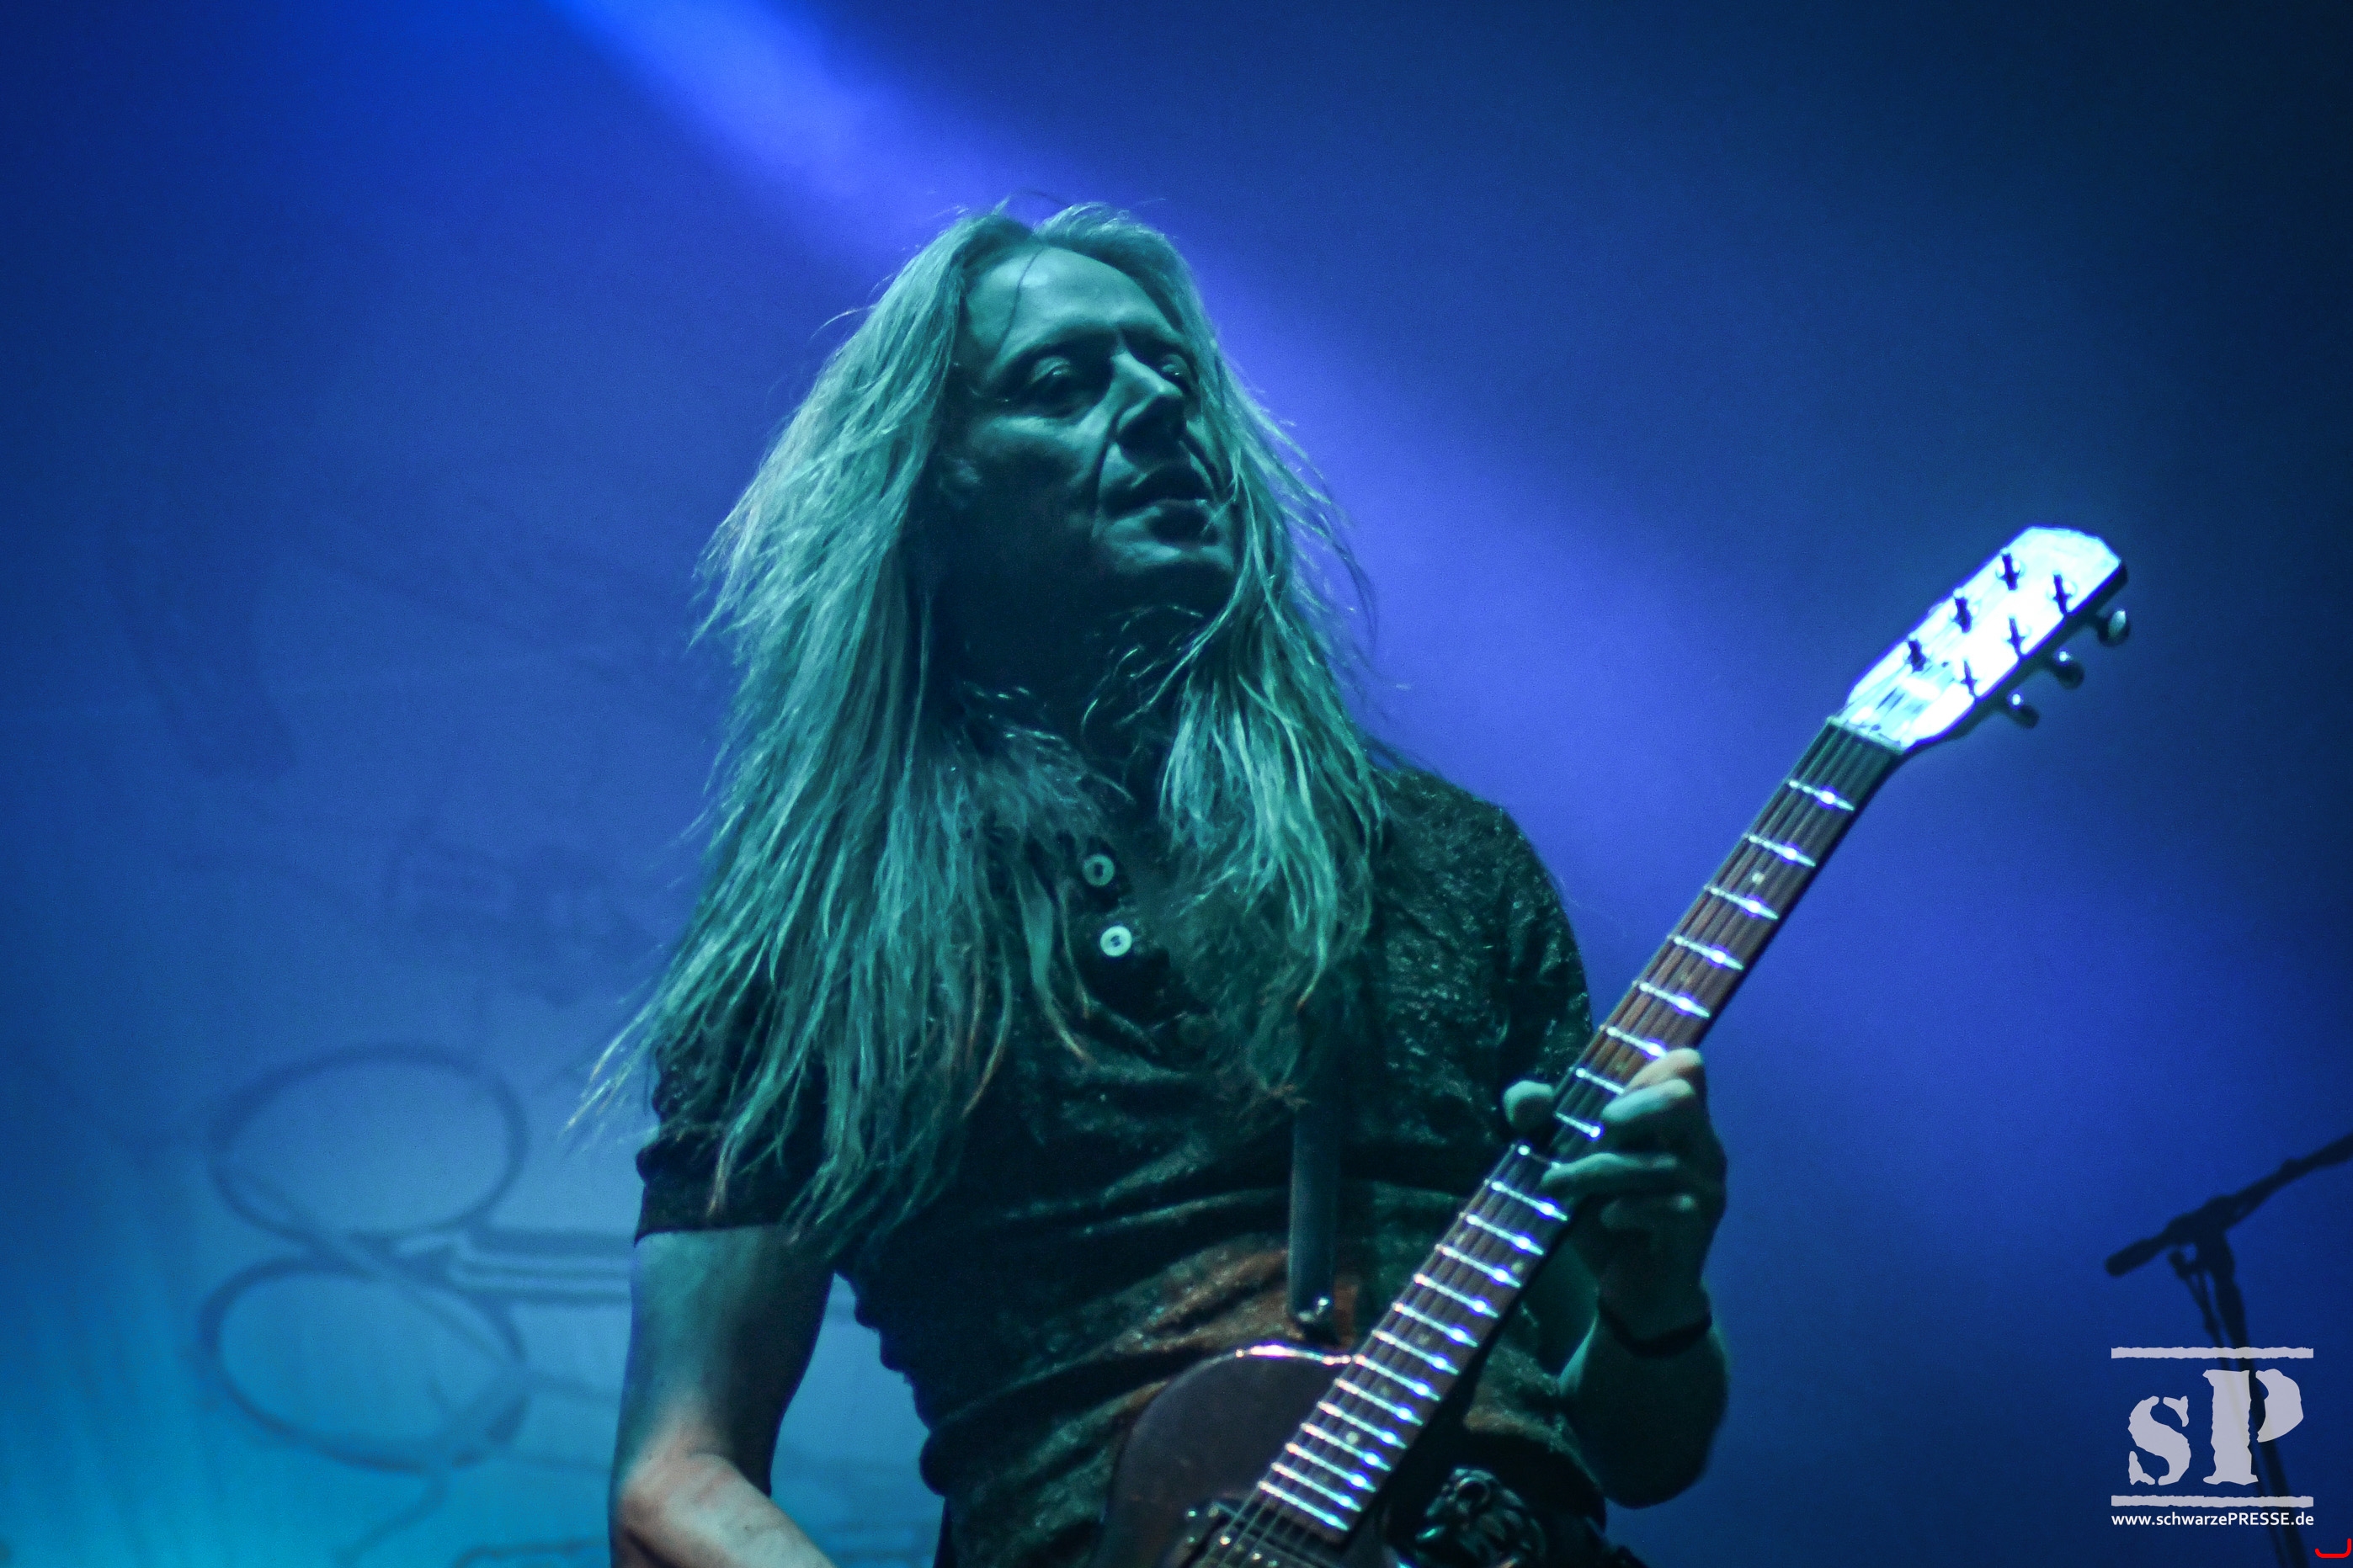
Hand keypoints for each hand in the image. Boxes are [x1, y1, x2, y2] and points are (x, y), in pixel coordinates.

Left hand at [1503, 1049, 1724, 1340]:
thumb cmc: (1603, 1216)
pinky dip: (1628, 1211)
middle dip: (1630, 1109)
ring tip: (1557, 1186)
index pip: (1685, 1066)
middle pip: (1682, 1097)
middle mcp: (1701, 1146)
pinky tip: (1606, 1219)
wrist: (1632, 1293)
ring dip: (1598, 1172)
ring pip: (1660, 1162)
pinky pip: (1670, 1208)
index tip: (1603, 1098)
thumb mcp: (1566, 1164)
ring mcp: (1707, 1188)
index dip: (1642, 1068)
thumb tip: (1527, 1098)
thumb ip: (1541, 1123)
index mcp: (1676, 1121)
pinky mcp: (1698, 1229)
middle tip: (1599, 1129)